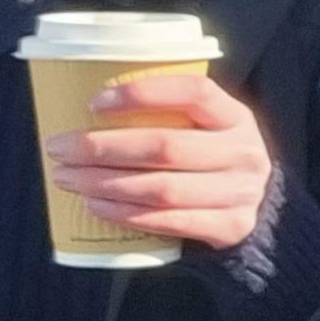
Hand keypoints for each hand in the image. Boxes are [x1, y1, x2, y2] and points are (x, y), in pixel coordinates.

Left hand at [48, 73, 274, 249]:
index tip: (93, 103)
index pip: (193, 93)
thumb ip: (169, 116)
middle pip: (165, 146)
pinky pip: (169, 221)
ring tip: (68, 178)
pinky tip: (95, 206)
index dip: (142, 95)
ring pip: (162, 188)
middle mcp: (244, 152)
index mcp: (236, 116)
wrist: (260, 207)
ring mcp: (240, 192)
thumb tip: (86, 109)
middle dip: (102, 147)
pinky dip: (126, 214)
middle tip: (59, 148)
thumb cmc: (213, 158)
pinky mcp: (230, 227)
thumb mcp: (208, 128)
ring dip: (105, 184)